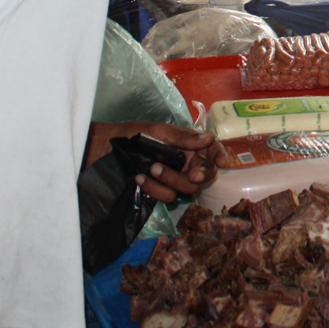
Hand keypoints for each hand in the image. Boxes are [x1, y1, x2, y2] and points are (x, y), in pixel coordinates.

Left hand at [85, 120, 228, 203]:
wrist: (107, 151)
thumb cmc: (134, 135)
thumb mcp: (159, 131)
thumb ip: (184, 138)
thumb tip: (210, 137)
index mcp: (189, 144)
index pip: (212, 150)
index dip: (219, 155)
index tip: (220, 162)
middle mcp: (186, 162)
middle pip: (205, 174)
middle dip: (201, 174)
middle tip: (192, 174)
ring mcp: (174, 178)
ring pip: (187, 188)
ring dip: (170, 179)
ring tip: (151, 168)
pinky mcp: (160, 191)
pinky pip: (168, 196)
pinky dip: (154, 188)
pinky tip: (140, 178)